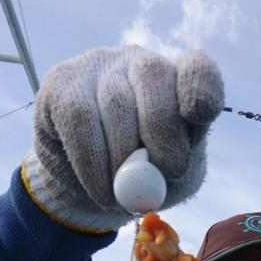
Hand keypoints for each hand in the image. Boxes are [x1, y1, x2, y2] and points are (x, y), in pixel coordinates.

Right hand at [23, 46, 223, 231]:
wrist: (93, 188)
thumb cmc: (144, 180)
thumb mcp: (172, 180)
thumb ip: (173, 172)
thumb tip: (153, 174)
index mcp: (179, 83)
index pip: (197, 67)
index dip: (199, 86)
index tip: (199, 115)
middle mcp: (141, 63)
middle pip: (153, 75)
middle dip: (160, 132)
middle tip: (160, 177)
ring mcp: (99, 66)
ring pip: (114, 102)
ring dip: (121, 161)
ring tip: (123, 196)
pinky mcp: (61, 82)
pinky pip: (79, 119)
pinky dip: (92, 164)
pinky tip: (100, 189)